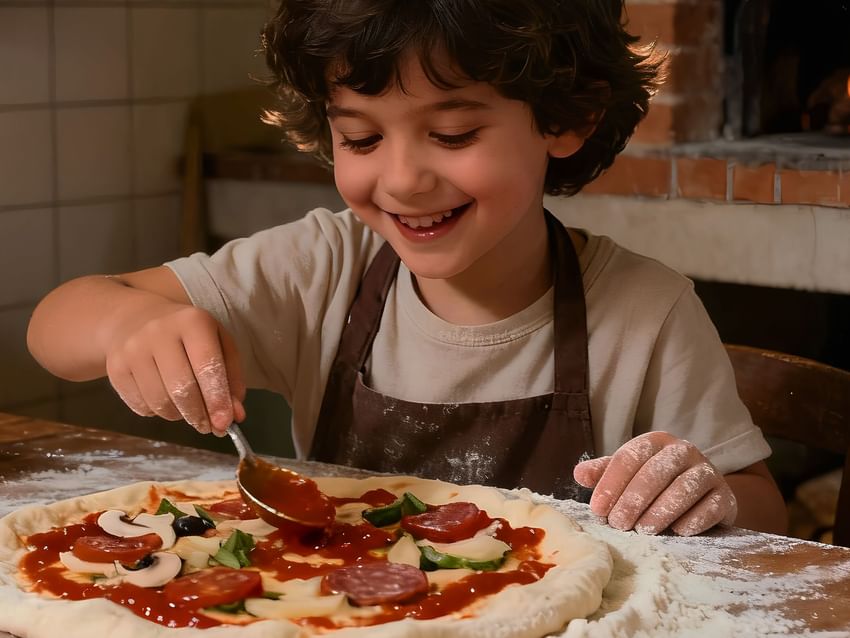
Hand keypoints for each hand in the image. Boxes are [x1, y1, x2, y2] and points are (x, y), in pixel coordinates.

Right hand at [104, 302, 245, 435]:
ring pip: (160, 402)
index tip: (225, 424)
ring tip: (188, 409)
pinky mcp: (114, 368)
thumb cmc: (188, 336)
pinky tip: (164, 399)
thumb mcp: (218, 344)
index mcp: (192, 321)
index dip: (217, 399)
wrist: (136, 320)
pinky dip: (158, 413)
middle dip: (199, 414)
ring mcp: (132, 349)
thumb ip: (231, 379)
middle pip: (182, 389)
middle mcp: (158, 331)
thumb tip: (235, 415)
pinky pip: (141, 406)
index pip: (207, 366)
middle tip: (209, 426)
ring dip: (179, 415)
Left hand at [573, 432, 736, 535]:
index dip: (611, 483)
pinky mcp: (726, 496)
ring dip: (661, 511)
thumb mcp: (628, 474)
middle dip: (634, 499)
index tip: (598, 509)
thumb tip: (578, 474)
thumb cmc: (656, 484)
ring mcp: (708, 471)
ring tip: (643, 531)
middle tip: (618, 524)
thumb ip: (604, 472)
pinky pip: (712, 506)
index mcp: (655, 442)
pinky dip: (694, 520)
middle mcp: (683, 450)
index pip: (630, 457)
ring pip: (685, 487)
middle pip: (656, 471)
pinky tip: (678, 532)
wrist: (702, 496)